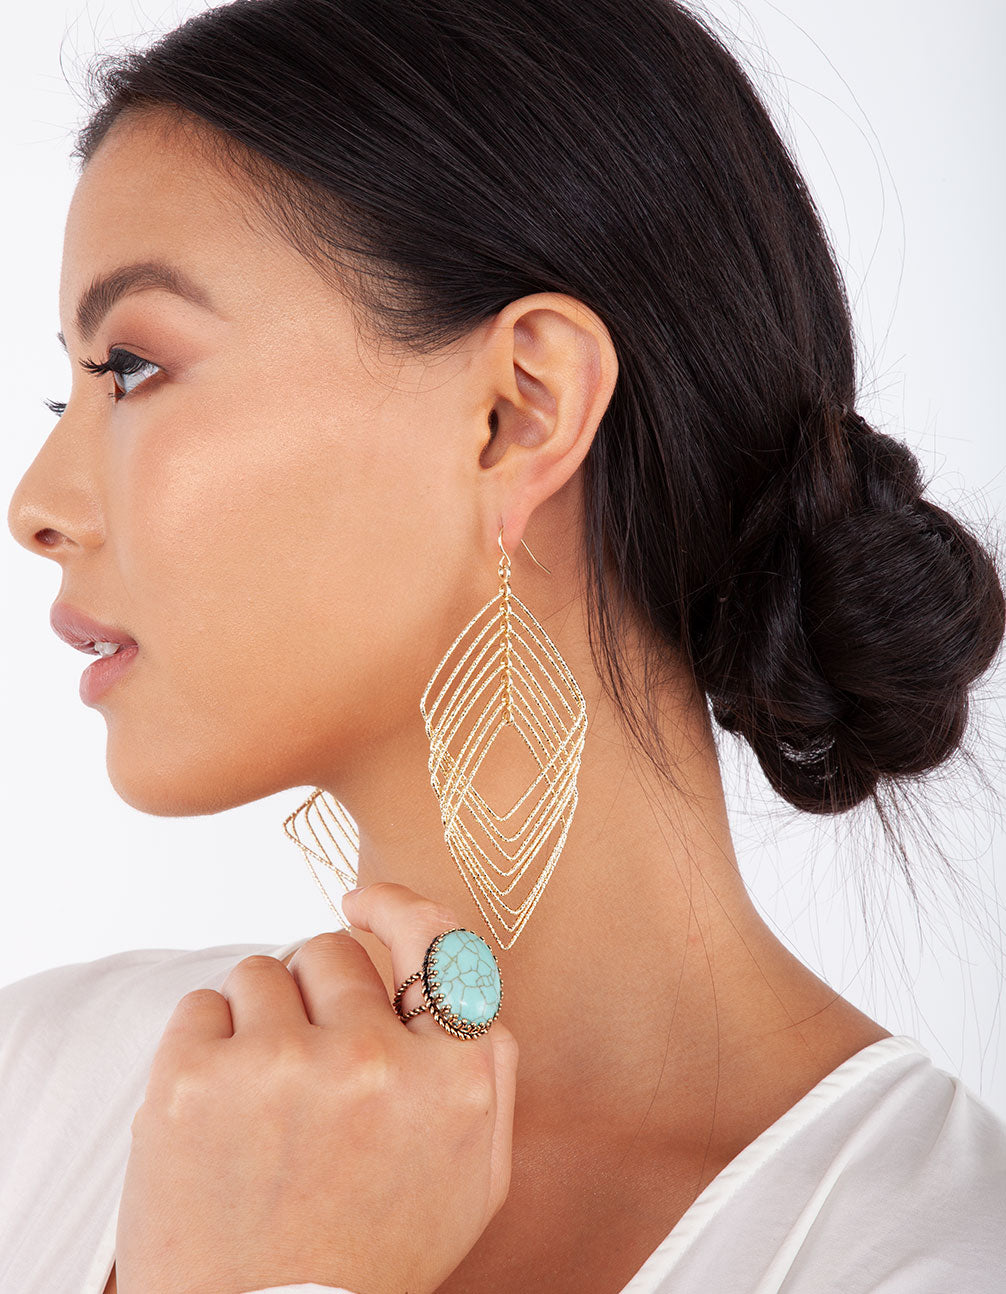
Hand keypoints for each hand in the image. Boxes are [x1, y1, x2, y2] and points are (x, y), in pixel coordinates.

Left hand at [113, 882, 518, 1293]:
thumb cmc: (370, 1259)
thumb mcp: (474, 1179)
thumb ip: (486, 1071)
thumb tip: (460, 977)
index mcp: (457, 1083)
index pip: (436, 941)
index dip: (396, 908)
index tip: (363, 900)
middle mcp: (375, 1063)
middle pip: (334, 950)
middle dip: (318, 995)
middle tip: (306, 1070)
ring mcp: (280, 1067)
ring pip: (261, 971)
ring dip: (259, 1020)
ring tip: (260, 1104)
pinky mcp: (193, 1080)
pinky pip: (202, 1004)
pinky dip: (205, 1044)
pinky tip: (217, 1113)